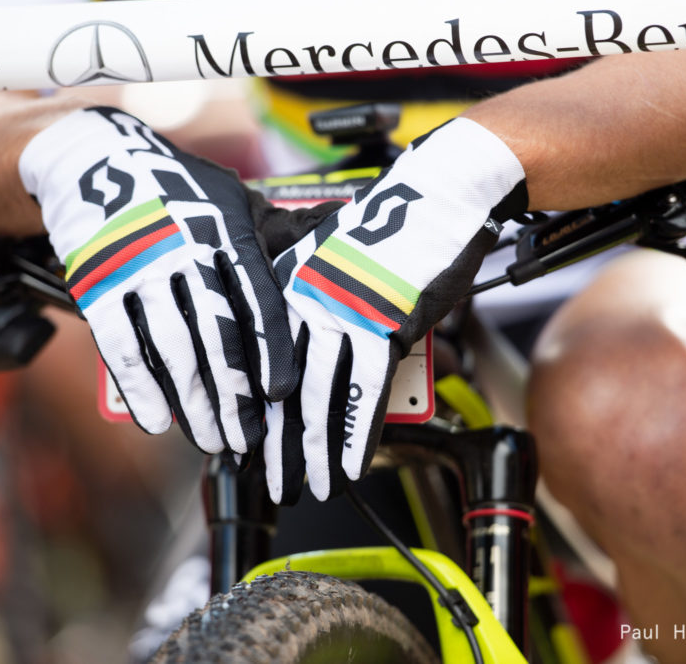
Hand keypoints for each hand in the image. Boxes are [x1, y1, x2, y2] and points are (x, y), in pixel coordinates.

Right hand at [20, 106, 303, 455]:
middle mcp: (187, 250)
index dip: (270, 350)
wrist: (92, 157)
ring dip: (194, 402)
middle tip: (248, 438)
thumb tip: (327, 245)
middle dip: (235, 394)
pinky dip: (140, 387)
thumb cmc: (177, 187)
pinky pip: (122, 345)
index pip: (258, 299)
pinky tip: (157, 421)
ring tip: (213, 438)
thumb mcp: (233, 197)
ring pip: (173, 348)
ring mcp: (140, 267)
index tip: (280, 393)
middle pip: (217, 335)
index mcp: (228, 231)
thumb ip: (274, 235)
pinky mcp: (98, 284)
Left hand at [264, 118, 526, 502]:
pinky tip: (349, 466)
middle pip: (280, 389)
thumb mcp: (331, 261)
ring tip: (312, 488)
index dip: (255, 412)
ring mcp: (340, 313)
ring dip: (315, 453)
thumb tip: (308, 358)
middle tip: (274, 483)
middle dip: (277, 447)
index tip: (249, 447)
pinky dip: (357, 437)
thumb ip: (311, 305)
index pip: (259, 362)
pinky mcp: (382, 325)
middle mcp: (302, 300)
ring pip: (318, 399)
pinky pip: (365, 393)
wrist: (437, 197)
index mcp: (283, 284)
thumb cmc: (390, 230)